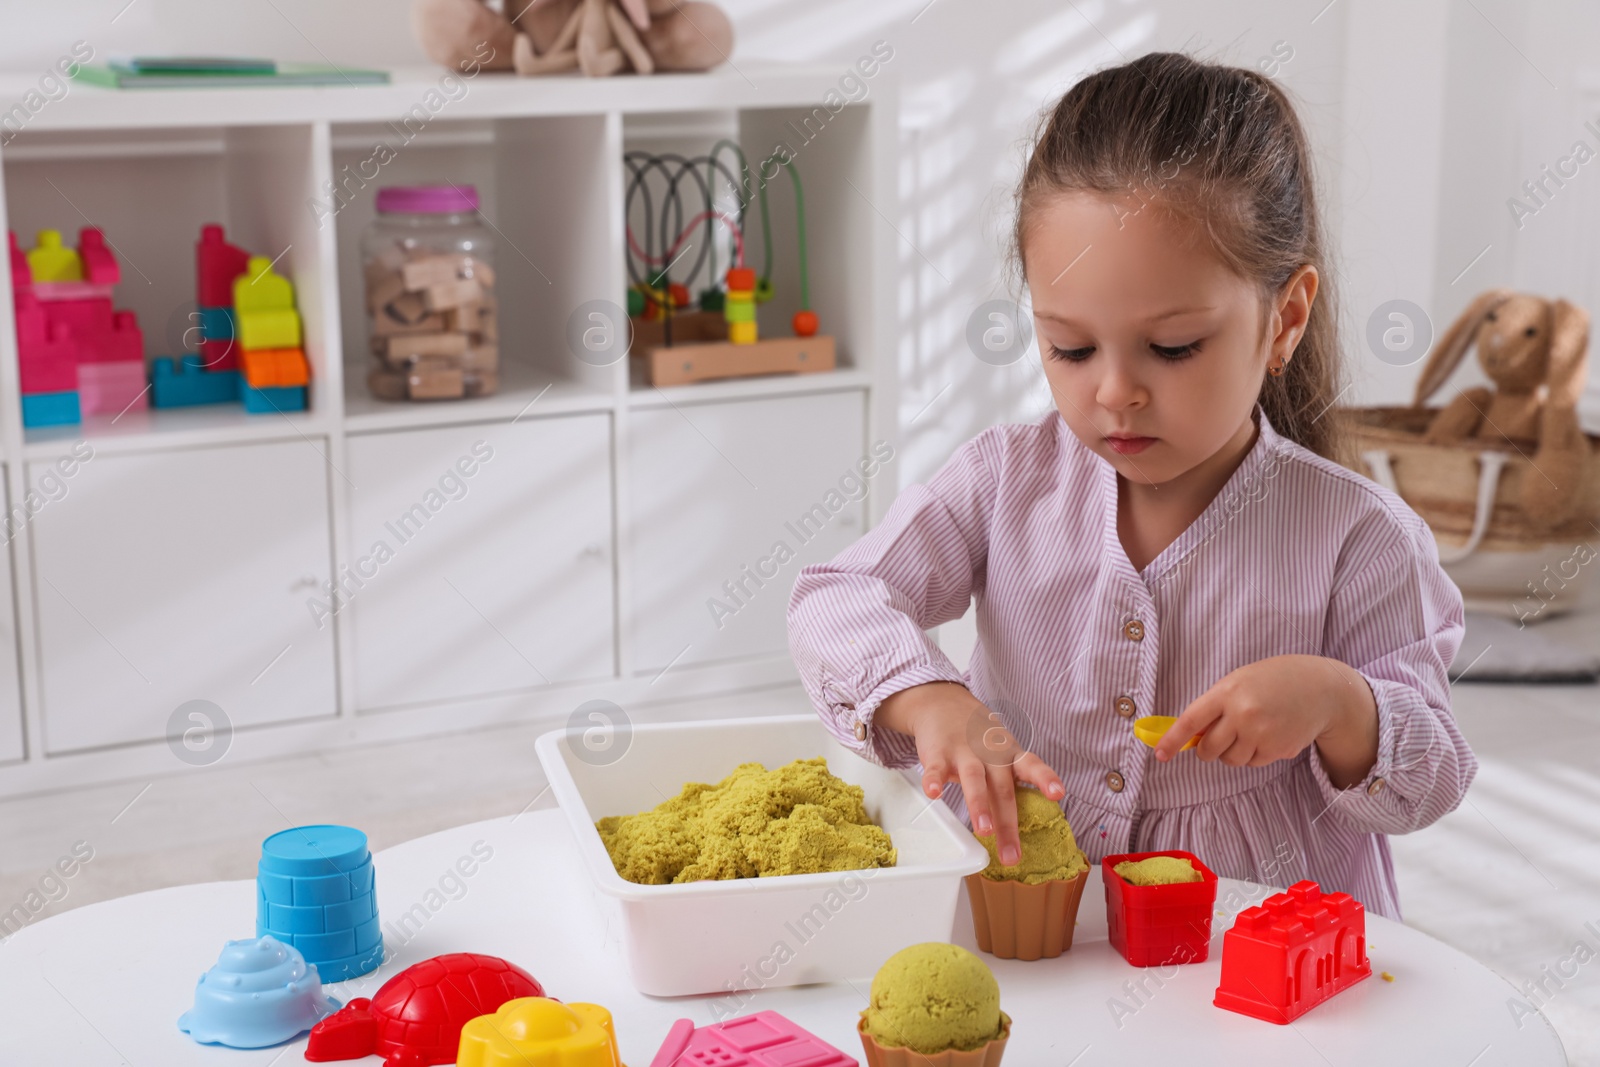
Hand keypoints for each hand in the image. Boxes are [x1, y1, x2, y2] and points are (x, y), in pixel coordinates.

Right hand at [874, 682, 1064, 865]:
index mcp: (1009, 756)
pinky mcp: (938, 752)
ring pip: (974, 780)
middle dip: (1008, 824)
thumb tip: (1018, 829)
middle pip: (1003, 789)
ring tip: (984, 830)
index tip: (1058, 794)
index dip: (1045, 779)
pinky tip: (934, 793)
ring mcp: (964, 752)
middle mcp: (991, 754)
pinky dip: (935, 780)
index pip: (1032, 767)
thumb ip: (1009, 784)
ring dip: (979, 805)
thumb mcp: (1002, 753)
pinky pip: (936, 768)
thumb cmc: (979, 738)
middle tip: (1012, 855)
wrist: (944, 704)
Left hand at [1158, 655, 1378, 786]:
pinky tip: (1269, 734)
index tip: (1160, 754)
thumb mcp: (1240, 681)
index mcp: (1228, 692)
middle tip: (1217, 738)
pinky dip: (1255, 754)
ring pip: (1231, 760)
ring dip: (1233, 751)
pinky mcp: (1279, 750)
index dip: (1172, 740)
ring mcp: (1262, 734)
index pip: (1191, 720)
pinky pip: (1253, 762)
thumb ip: (1216, 705)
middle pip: (1209, 749)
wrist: (1321, 688)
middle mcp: (1243, 715)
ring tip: (1250, 730)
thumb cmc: (1274, 681)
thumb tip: (1192, 736)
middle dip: (1207, 749)